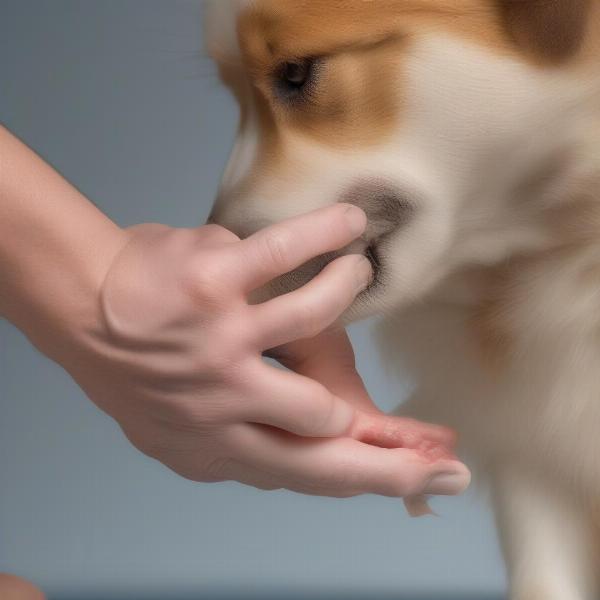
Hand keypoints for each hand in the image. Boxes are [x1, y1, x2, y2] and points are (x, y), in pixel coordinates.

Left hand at [58, 203, 468, 497]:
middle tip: (438, 435)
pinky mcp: (211, 287)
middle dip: (396, 435)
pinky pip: (289, 254)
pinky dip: (328, 233)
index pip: (316, 475)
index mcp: (220, 447)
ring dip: (347, 288)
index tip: (433, 476)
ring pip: (318, 320)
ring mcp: (218, 345)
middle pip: (329, 426)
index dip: (382, 479)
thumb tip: (343, 440)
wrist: (81, 314)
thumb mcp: (196, 434)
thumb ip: (264, 443)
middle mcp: (222, 406)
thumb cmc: (145, 370)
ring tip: (354, 271)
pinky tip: (349, 223)